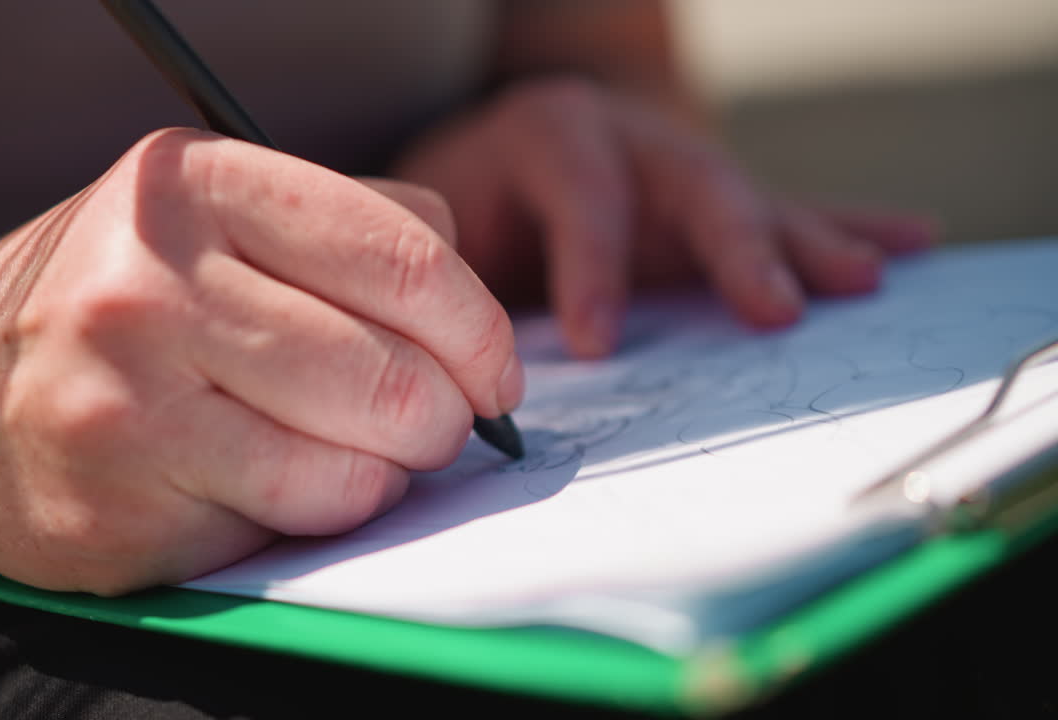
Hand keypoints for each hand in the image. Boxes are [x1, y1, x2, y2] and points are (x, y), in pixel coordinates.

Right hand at [0, 128, 521, 593]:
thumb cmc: (112, 301)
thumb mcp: (211, 215)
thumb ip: (353, 229)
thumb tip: (476, 319)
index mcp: (193, 186)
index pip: (405, 257)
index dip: (482, 328)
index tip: (496, 369)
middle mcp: (150, 286)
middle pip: (395, 374)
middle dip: (447, 415)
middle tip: (432, 420)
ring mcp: (125, 405)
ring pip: (356, 467)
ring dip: (388, 470)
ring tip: (355, 448)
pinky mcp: (118, 514)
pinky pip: (293, 527)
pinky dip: (322, 513)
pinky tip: (281, 483)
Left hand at [394, 76, 936, 357]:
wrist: (495, 161)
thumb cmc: (468, 207)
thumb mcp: (447, 232)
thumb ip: (471, 286)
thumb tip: (485, 379)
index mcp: (548, 134)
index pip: (581, 193)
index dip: (591, 266)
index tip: (596, 345)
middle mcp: (629, 138)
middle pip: (692, 183)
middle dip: (735, 246)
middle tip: (774, 308)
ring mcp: (681, 166)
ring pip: (751, 199)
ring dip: (808, 243)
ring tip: (863, 281)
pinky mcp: (717, 200)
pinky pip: (787, 212)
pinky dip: (846, 230)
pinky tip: (913, 242)